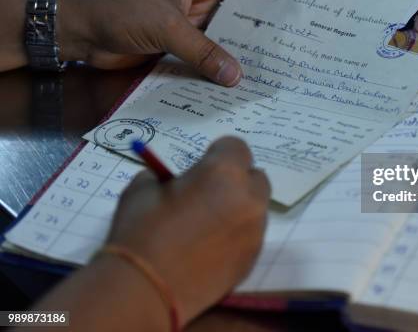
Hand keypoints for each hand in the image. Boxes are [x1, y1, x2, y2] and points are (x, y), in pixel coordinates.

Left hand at [56, 0, 284, 85]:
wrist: (79, 30)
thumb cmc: (119, 9)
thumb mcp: (165, 27)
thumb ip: (203, 52)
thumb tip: (236, 77)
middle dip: (264, 6)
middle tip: (288, 28)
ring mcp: (192, 15)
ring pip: (230, 21)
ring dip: (246, 37)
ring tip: (270, 57)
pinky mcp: (183, 39)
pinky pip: (213, 46)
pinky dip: (225, 58)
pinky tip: (238, 75)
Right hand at [106, 137, 269, 326]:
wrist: (145, 290)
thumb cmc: (141, 231)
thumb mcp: (143, 189)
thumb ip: (166, 177)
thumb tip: (175, 181)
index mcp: (223, 172)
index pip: (236, 147)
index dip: (218, 154)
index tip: (201, 167)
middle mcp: (248, 198)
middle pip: (255, 177)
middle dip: (236, 180)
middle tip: (208, 194)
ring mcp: (254, 231)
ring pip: (255, 208)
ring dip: (238, 208)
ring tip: (207, 224)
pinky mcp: (252, 259)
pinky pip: (251, 236)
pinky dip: (236, 235)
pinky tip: (210, 247)